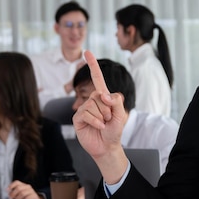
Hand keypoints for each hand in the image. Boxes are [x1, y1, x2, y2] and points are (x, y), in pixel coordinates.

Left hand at [7, 180, 42, 198]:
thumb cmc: (27, 197)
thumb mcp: (20, 194)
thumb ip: (15, 193)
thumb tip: (9, 194)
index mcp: (23, 185)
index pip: (17, 182)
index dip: (11, 185)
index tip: (7, 190)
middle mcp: (27, 187)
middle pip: (19, 188)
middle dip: (13, 194)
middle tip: (11, 198)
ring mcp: (31, 191)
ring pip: (22, 193)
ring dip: (18, 198)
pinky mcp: (34, 196)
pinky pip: (27, 198)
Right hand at [72, 51, 128, 182]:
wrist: (107, 147)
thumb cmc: (114, 130)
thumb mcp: (121, 114)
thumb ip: (116, 100)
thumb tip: (103, 94)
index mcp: (103, 97)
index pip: (97, 79)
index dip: (92, 65)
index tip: (87, 51)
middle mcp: (92, 101)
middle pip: (99, 95)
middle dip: (107, 109)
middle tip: (108, 119)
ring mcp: (84, 109)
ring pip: (92, 105)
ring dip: (101, 116)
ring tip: (103, 124)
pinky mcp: (77, 118)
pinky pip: (86, 114)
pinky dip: (95, 121)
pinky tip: (98, 127)